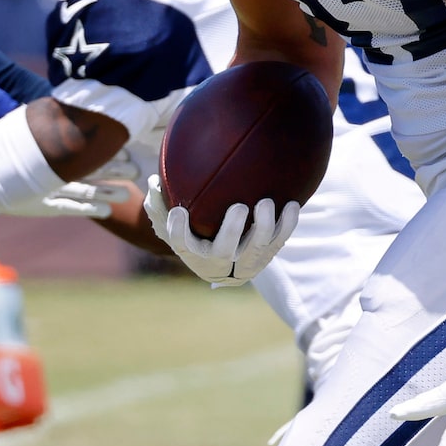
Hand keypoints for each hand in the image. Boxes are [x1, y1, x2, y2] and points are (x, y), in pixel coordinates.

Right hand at [141, 174, 296, 285]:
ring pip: (258, 249)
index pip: (181, 244)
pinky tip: (292, 204)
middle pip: (224, 252)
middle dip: (232, 230)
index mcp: (194, 254)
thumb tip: (153, 182)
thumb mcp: (172, 222)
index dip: (178, 230)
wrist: (225, 263)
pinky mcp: (267, 256)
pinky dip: (288, 225)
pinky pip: (280, 241)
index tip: (179, 212)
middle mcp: (220, 263)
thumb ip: (160, 205)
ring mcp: (246, 262)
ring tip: (266, 203)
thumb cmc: (194, 233)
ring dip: (264, 226)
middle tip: (240, 207)